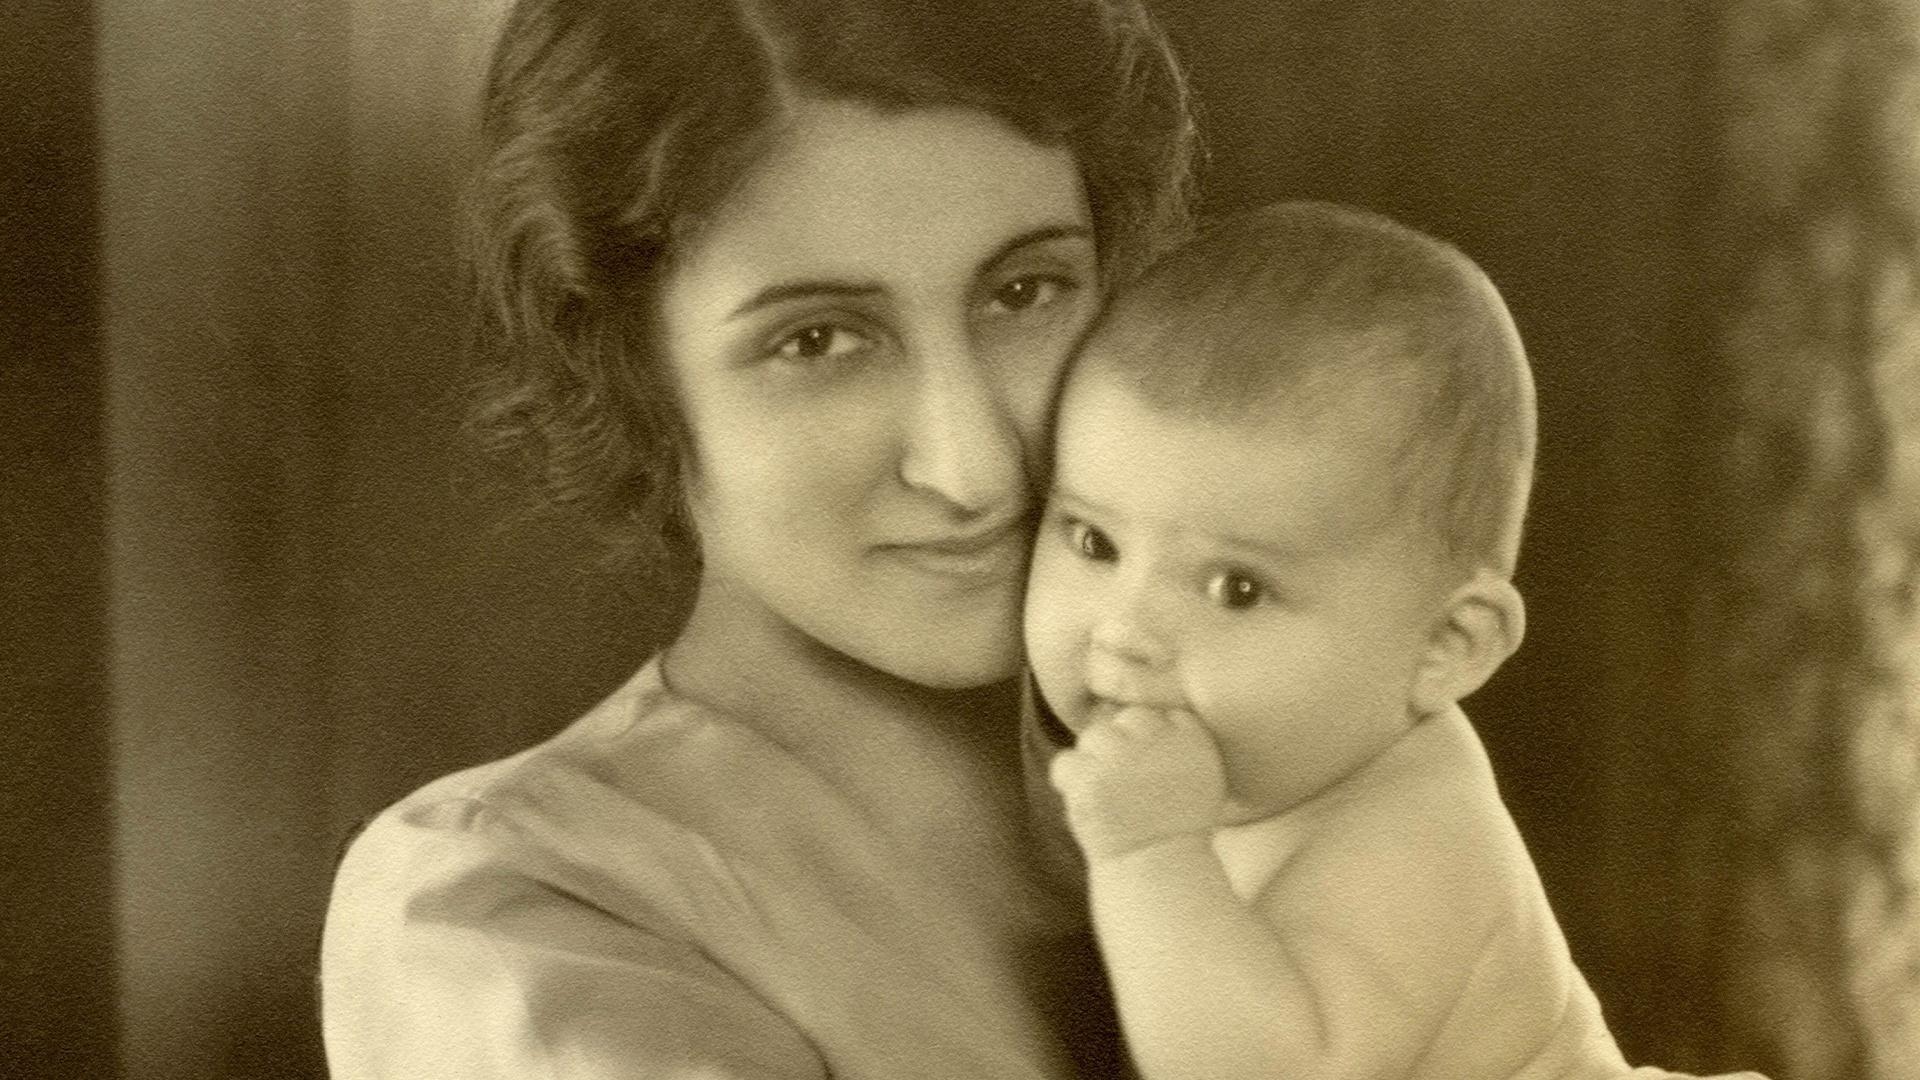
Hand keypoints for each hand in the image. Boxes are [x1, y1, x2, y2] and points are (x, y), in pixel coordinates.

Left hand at [1048, 707, 1226, 861]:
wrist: (1155, 871)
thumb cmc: (1176, 824)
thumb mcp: (1202, 774)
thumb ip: (1181, 733)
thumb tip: (1142, 702)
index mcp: (1192, 739)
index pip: (1153, 713)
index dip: (1144, 739)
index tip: (1147, 771)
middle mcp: (1158, 743)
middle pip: (1120, 720)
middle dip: (1118, 746)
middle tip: (1126, 786)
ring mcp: (1122, 760)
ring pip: (1092, 737)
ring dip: (1093, 763)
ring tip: (1110, 796)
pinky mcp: (1090, 782)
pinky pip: (1065, 763)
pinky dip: (1069, 783)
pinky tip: (1090, 804)